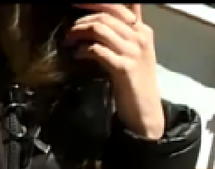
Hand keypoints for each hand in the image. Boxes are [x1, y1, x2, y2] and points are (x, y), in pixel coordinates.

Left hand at [65, 4, 164, 140]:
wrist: (145, 110)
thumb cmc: (136, 82)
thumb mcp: (135, 52)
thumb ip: (125, 33)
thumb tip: (109, 17)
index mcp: (142, 30)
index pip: (118, 6)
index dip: (94, 3)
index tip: (76, 3)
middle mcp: (139, 37)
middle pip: (106, 16)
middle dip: (82, 20)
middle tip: (69, 31)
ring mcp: (133, 52)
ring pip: (100, 30)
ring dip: (79, 33)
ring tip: (69, 41)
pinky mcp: (123, 68)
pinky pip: (98, 50)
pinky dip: (84, 50)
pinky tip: (77, 55)